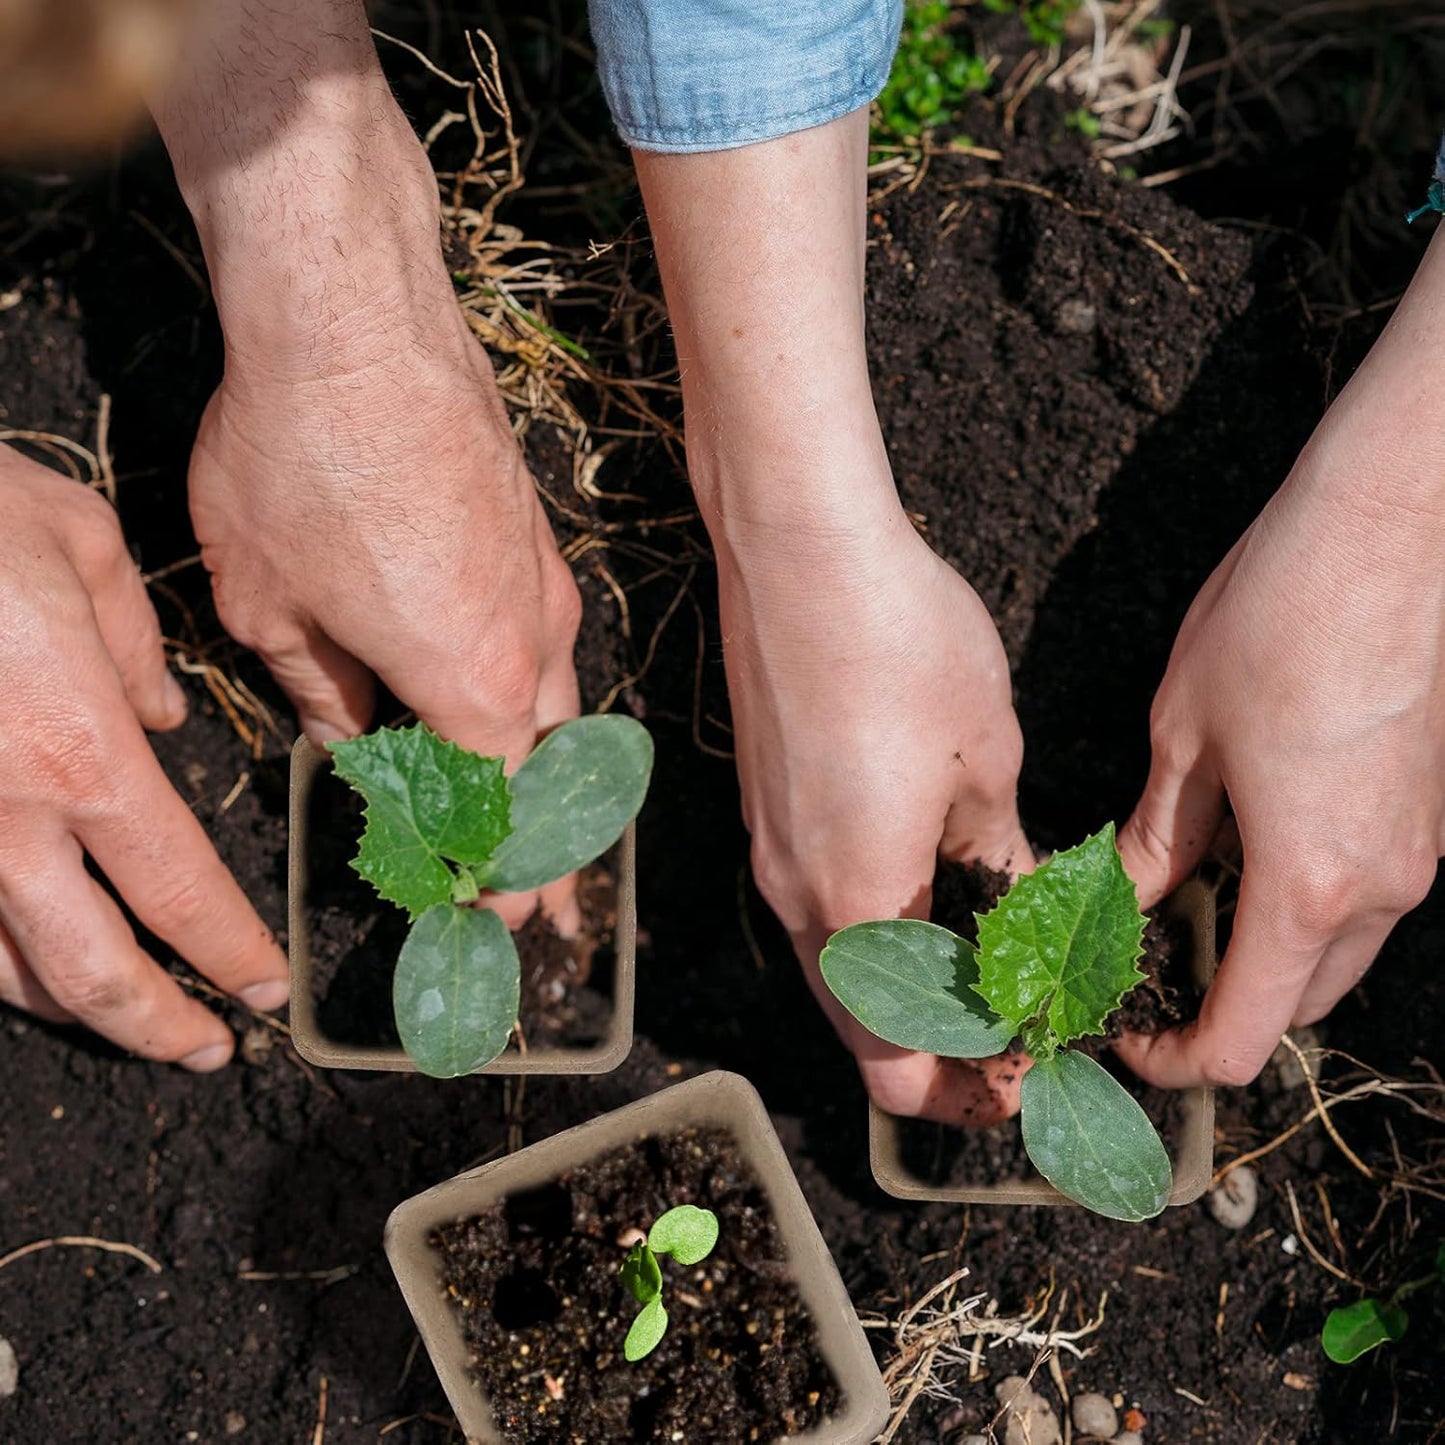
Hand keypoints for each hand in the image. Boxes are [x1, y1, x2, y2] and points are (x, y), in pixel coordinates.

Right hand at [0, 447, 288, 1065]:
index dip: (229, 954)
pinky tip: (18, 959)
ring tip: (124, 1018)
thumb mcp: (81, 545)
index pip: (178, 889)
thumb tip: (162, 718)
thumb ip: (136, 650)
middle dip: (152, 1025)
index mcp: (78, 752)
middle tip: (204, 1052)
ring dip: (66, 1005)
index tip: (264, 990)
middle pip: (85, 968)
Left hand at [154, 8, 582, 927]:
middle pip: (559, 773)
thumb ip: (322, 692)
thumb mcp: (271, 604)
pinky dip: (534, 691)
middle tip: (560, 913)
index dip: (500, 881)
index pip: (503, 816)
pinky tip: (505, 693)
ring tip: (547, 821)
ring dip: (550, 770)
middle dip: (558, 852)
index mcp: (474, 686)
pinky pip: (547, 637)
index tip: (498, 928)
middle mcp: (533, 643)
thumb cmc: (305, 461)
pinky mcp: (535, 534)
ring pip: (562, 702)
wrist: (356, 317)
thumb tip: (348, 734)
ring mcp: (545, 582)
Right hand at [721, 518, 1035, 1122]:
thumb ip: (1001, 859)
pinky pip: (819, 905)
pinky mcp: (763, 807)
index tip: (1034, 1068)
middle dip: (941, 1055)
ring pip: (838, 972)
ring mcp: (768, 849)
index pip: (901, 1065)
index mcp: (857, 901)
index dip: (973, 1091)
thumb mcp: (985, 759)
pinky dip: (877, 928)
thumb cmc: (897, 640)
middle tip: (1018, 1035)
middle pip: (860, 1034)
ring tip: (989, 956)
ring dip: (908, 990)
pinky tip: (935, 879)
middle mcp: (796, 894)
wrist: (796, 545)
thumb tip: (1023, 920)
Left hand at [1117, 232, 1444, 1086]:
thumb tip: (1117, 902)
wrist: (1387, 533)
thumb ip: (1151, 842)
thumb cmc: (1277, 622)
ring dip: (1255, 959)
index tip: (1122, 1035)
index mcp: (1309, 885)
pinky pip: (1354, 904)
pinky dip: (1291, 912)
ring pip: (1329, 960)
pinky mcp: (1420, 820)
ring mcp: (1413, 857)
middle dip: (1213, 1009)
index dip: (1173, 1059)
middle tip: (1136, 970)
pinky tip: (1230, 858)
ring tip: (1171, 912)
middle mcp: (1379, 890)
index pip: (1243, 1036)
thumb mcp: (1181, 739)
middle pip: (1292, 1007)